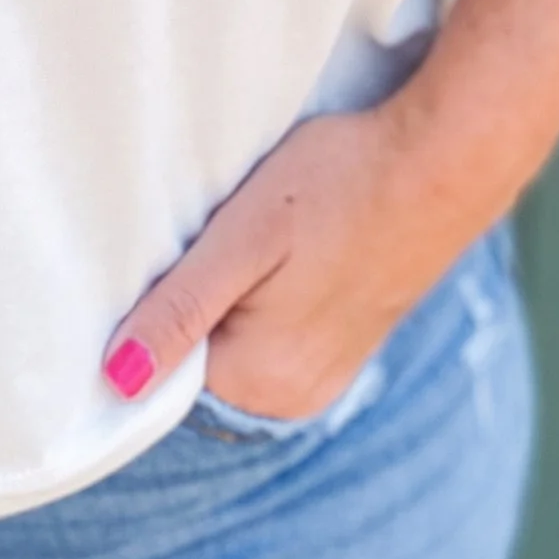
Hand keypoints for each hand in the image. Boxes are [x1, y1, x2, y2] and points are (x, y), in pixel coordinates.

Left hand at [100, 101, 470, 420]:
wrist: (442, 161)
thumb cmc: (339, 184)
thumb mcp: (242, 238)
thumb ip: (178, 312)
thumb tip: (116, 382)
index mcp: (261, 382)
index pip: (164, 369)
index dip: (155, 309)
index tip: (180, 252)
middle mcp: (294, 397)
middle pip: (203, 359)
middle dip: (196, 302)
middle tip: (224, 233)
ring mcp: (327, 373)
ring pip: (240, 342)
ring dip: (234, 296)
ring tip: (263, 235)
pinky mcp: (348, 344)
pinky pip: (279, 333)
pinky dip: (268, 295)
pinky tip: (292, 246)